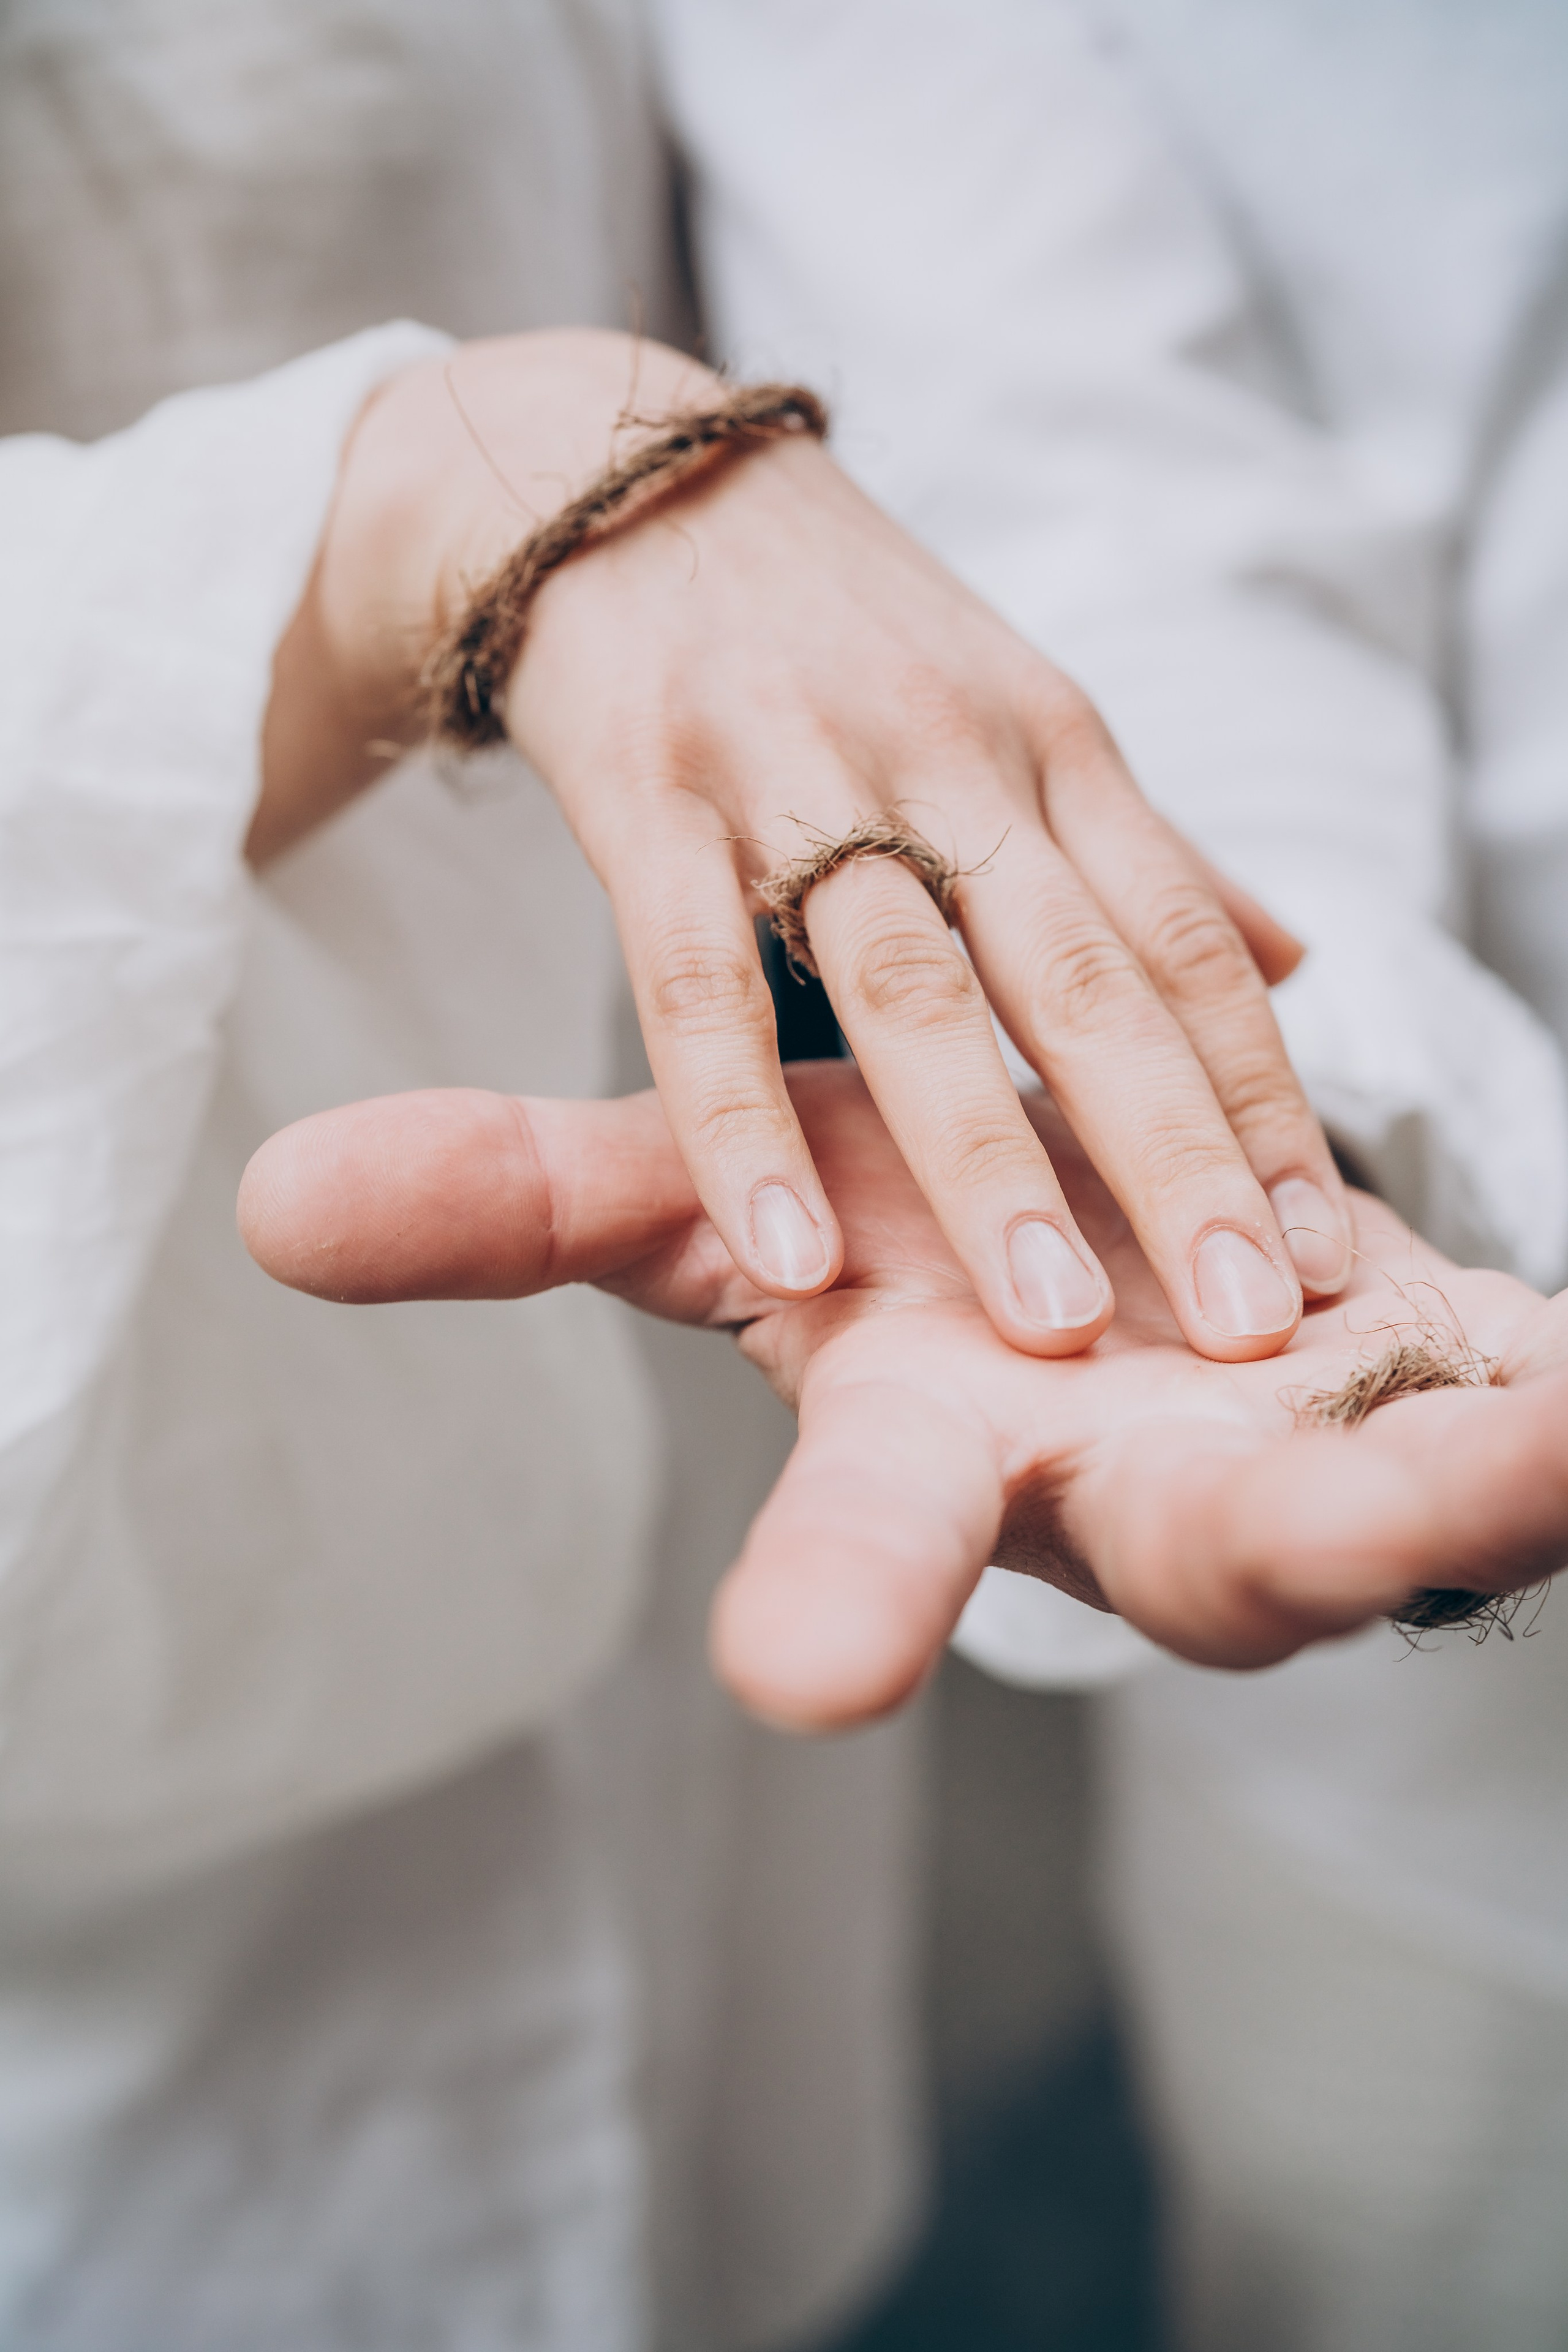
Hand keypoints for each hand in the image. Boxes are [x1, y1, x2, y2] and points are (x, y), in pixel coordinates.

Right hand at [239, 1067, 1567, 1730]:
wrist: (1112, 1268)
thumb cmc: (913, 1243)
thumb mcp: (734, 1205)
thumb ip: (528, 1207)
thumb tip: (281, 1207)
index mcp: (947, 1448)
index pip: (873, 1543)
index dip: (831, 1603)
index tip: (802, 1674)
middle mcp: (1124, 1505)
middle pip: (1185, 1569)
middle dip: (1260, 1565)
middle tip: (1348, 1551)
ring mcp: (1300, 1484)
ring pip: (1398, 1518)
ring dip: (1470, 1487)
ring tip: (1542, 1437)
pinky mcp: (1426, 1425)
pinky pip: (1508, 1435)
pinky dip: (1540, 1421)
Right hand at [257, 328, 1346, 1362]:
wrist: (607, 476)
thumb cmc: (834, 628)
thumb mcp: (1016, 713)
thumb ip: (1144, 855)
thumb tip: (1292, 965)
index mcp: (1052, 745)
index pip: (1185, 941)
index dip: (1265, 1099)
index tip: (1332, 1243)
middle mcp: (951, 760)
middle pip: (1086, 978)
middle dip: (1176, 1159)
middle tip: (1250, 1319)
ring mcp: (800, 776)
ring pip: (914, 990)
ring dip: (985, 1163)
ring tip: (1050, 1323)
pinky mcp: (652, 796)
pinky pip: (701, 983)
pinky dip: (743, 1123)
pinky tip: (791, 1256)